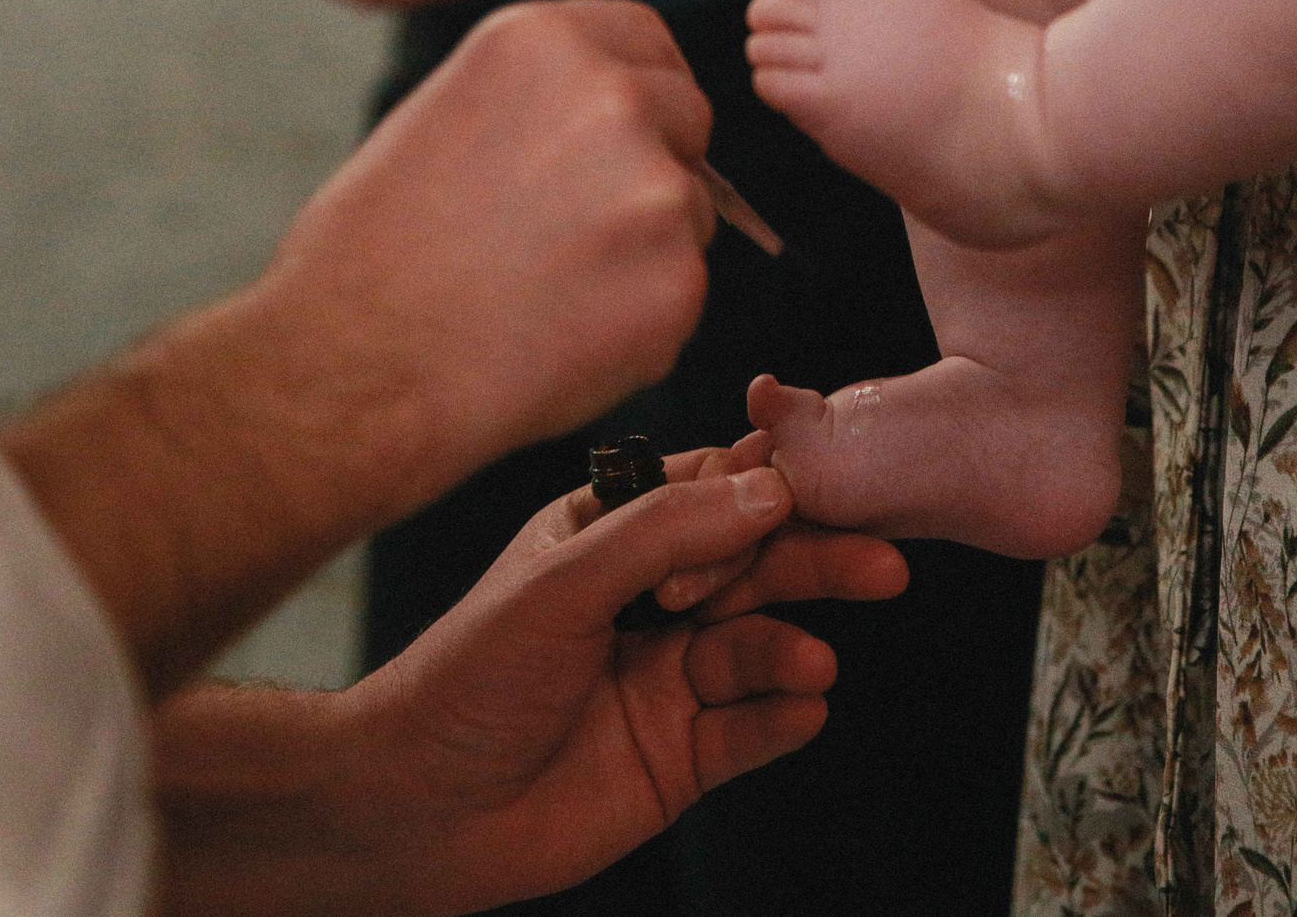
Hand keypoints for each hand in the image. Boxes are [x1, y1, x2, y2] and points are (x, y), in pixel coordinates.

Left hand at [154, 450, 910, 916]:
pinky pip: (750, 731)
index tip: (830, 486)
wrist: (417, 809)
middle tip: (879, 564)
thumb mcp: (563, 581)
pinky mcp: (680, 758)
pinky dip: (781, 718)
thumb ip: (666, 533)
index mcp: (609, 537)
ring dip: (790, 649)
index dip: (769, 490)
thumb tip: (765, 488)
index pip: (710, 496)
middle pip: (753, 570)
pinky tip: (801, 708)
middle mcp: (647, 602)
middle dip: (814, 563)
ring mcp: (667, 680)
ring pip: (756, 649)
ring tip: (810, 663)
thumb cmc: (464, 677)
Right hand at [259, 0, 718, 472]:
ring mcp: (654, 187)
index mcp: (544, 40)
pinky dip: (642, 319)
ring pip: (693, 209)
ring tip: (548, 291)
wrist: (355, 367)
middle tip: (575, 229)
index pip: (645, 38)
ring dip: (648, 246)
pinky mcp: (679, 278)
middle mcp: (612, 96)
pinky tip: (562, 337)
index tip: (621, 131)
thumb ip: (539, 99)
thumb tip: (621, 115)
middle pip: (686, 116)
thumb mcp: (445, 114)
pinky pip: (684, 290)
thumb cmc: (373, 255)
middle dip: (654, 163)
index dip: (640, 88)